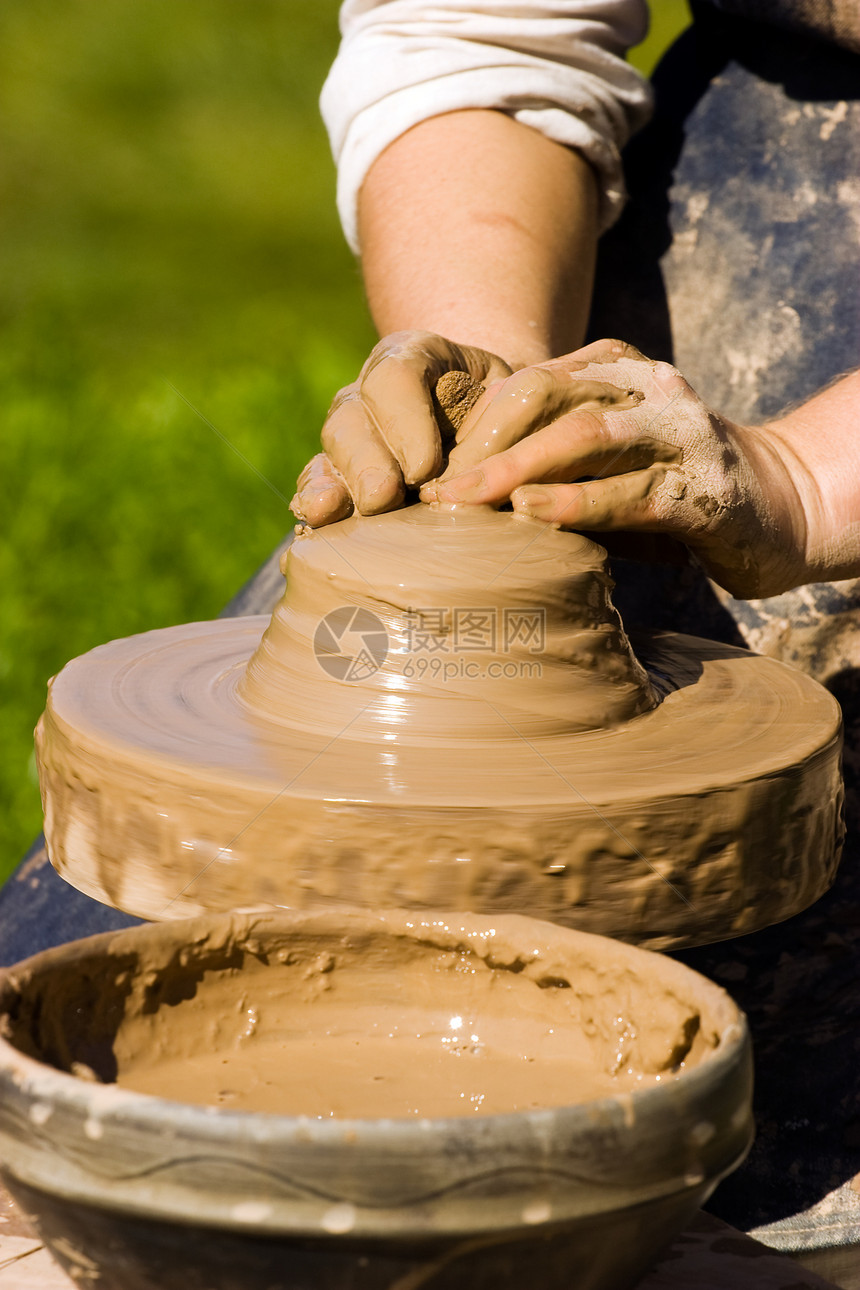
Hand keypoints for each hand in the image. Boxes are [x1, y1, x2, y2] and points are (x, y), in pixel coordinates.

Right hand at [291, 331, 511, 526]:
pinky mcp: (341, 470)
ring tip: (335, 511)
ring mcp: (351, 431)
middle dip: (367, 460)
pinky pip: (319, 481)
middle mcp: (371, 392)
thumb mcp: (515, 400)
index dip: (405, 422)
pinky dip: (315, 501)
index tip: (425, 469)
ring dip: (336, 483)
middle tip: (385, 496)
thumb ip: (501, 426)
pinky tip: (316, 520)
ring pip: (333, 450)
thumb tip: (488, 478)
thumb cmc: (507, 409)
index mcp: (414, 357)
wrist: (489, 422)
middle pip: (354, 418)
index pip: (396, 376)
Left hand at [420, 339, 810, 598]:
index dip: (472, 427)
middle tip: (433, 492)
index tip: (427, 473)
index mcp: (617, 370)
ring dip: (516, 469)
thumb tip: (462, 474)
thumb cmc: (673, 485)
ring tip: (464, 501)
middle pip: (546, 398)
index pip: (529, 383)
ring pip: (584, 437)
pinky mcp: (700, 489)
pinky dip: (576, 503)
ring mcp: (677, 435)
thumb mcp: (609, 455)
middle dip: (482, 444)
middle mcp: (647, 389)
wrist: (781, 505)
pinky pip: (629, 492)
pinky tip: (531, 516)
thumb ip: (551, 449)